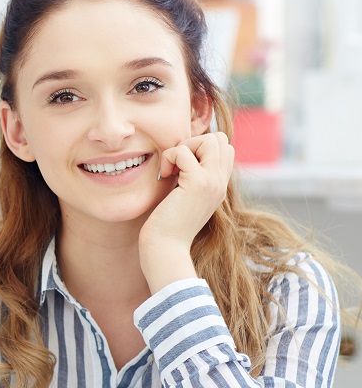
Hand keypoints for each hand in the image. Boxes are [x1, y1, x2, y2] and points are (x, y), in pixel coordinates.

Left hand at [139, 132, 234, 291]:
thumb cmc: (166, 225)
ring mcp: (212, 182)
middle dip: (193, 143)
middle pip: (219, 139)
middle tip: (176, 166)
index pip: (224, 147)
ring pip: (209, 139)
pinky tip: (164, 176)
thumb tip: (179, 155)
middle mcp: (221, 182)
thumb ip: (188, 177)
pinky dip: (169, 157)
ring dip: (183, 147)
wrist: (165, 248)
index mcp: (219, 185)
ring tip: (171, 170)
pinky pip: (183, 151)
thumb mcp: (182, 196)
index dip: (199, 148)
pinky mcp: (197, 183)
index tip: (180, 167)